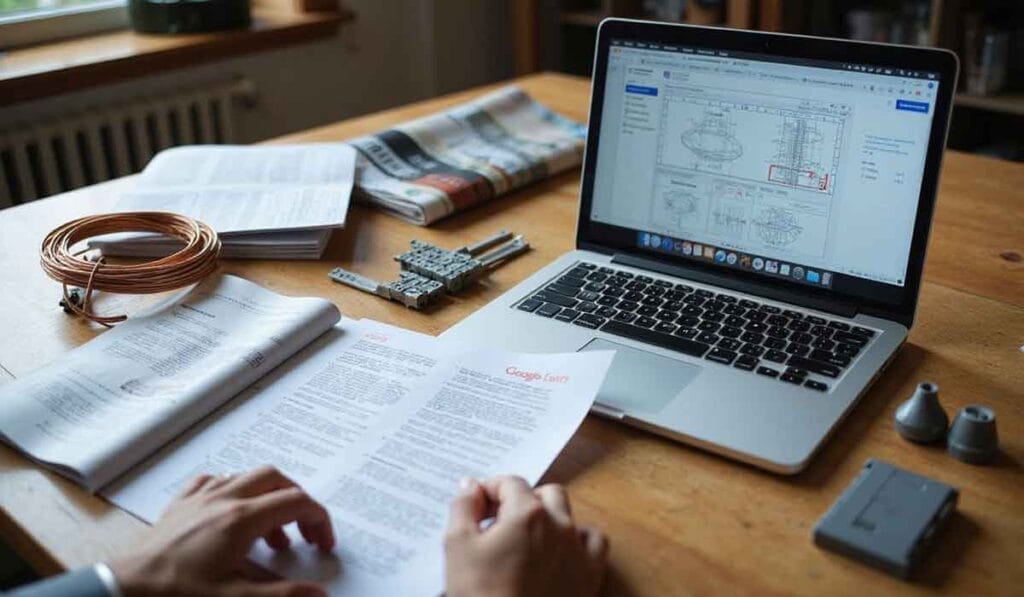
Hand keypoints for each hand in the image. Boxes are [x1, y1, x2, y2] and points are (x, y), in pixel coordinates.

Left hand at [110, 466, 333, 596]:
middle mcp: (223, 499)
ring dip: (268, 498)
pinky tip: (232, 513)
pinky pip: (214, 481)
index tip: (323, 544)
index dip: (319, 520)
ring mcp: (200, 498)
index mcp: (241, 519)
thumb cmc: (178, 594)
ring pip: (246, 477)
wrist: (125, 590)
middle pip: (275, 479)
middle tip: (304, 534)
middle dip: (297, 502)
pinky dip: (233, 491)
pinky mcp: (180, 505)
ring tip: (272, 534)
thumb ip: (283, 596)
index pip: (297, 502)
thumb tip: (319, 594)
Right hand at [444, 476, 607, 596]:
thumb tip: (472, 486)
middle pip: (543, 494)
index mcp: (527, 513)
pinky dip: (579, 539)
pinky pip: (594, 543)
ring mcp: (578, 550)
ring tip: (527, 535)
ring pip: (570, 514)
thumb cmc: (479, 594)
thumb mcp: (457, 546)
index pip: (510, 483)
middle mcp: (559, 525)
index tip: (476, 506)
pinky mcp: (589, 576)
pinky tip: (561, 550)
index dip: (490, 490)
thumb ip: (464, 507)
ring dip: (550, 516)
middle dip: (521, 500)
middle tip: (497, 522)